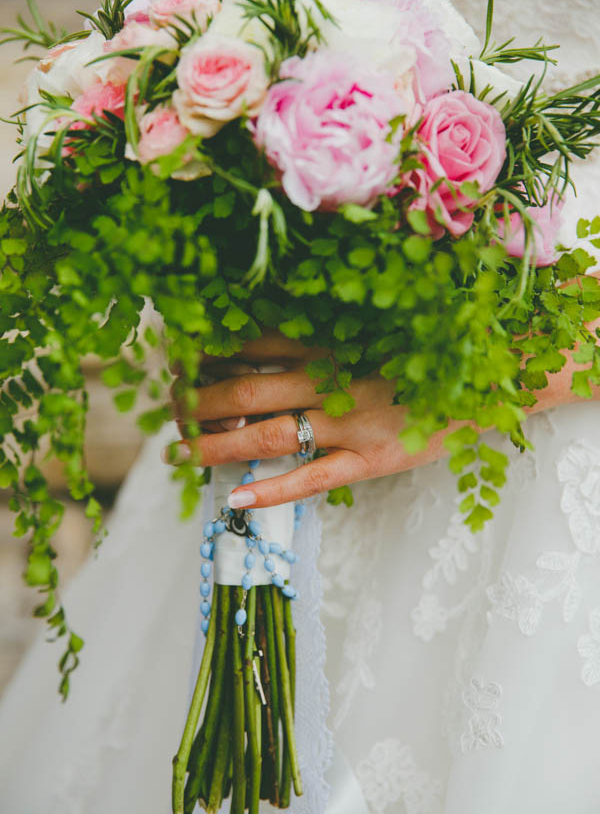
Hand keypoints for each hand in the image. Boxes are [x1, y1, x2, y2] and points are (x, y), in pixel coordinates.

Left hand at [164, 321, 599, 508]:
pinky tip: (235, 500)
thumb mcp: (381, 313)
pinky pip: (313, 478)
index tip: (180, 360)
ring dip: (219, 443)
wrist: (499, 365)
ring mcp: (351, 421)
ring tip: (181, 452)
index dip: (212, 353)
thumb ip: (332, 319)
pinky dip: (272, 489)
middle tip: (169, 411)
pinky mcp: (373, 459)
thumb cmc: (439, 336)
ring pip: (269, 433)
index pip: (255, 343)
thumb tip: (281, 321)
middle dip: (201, 401)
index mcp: (335, 336)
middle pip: (248, 389)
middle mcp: (333, 376)